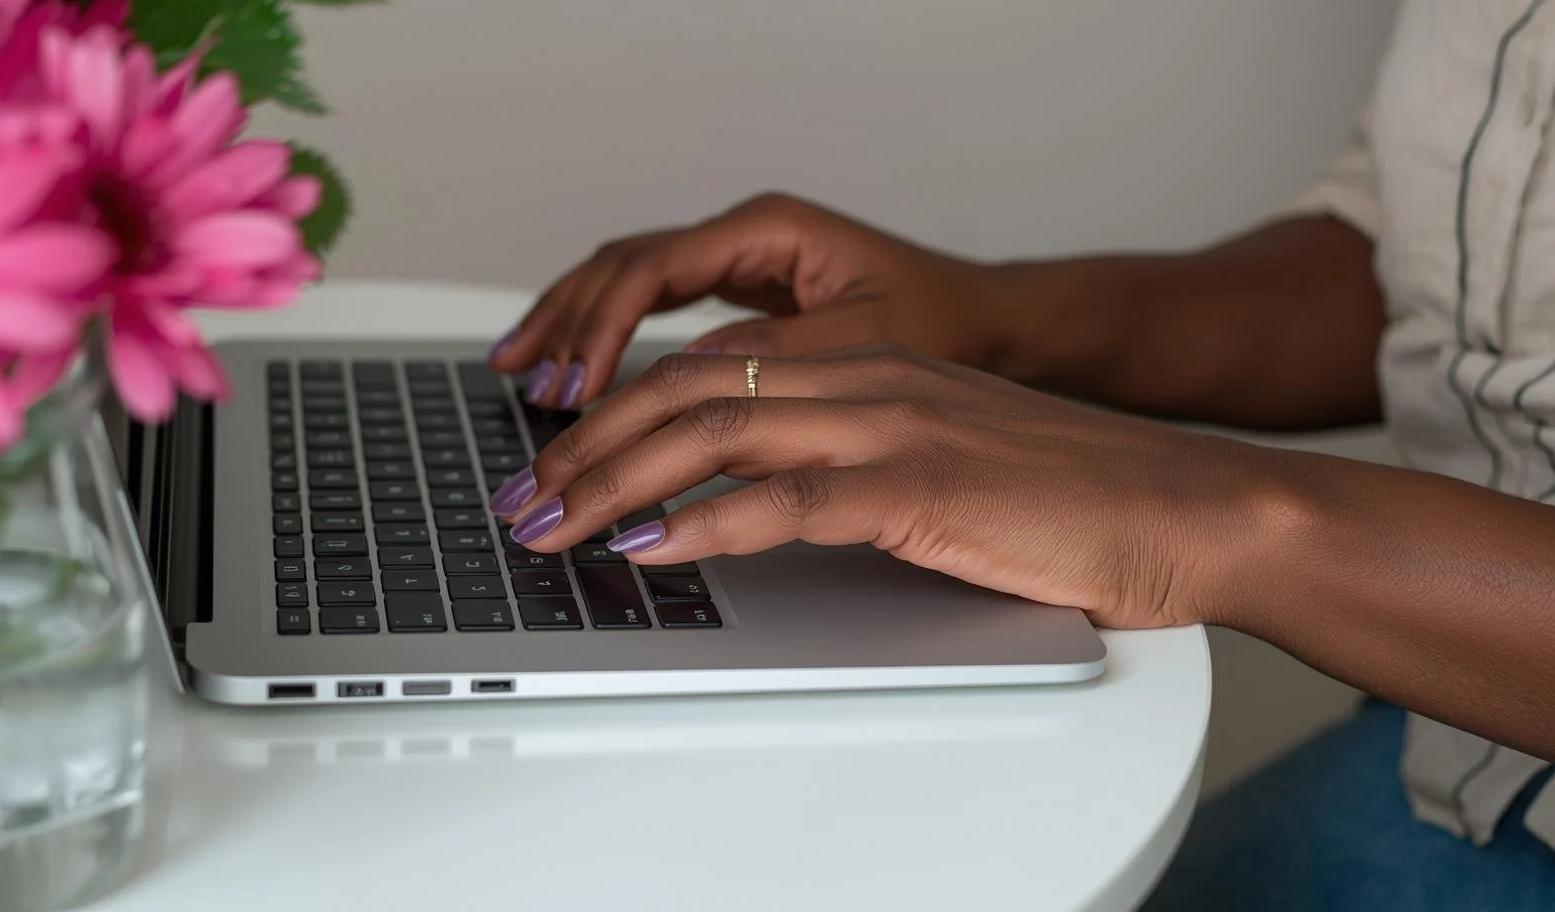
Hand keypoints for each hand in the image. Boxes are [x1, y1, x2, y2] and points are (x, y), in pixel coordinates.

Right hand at [490, 193, 1000, 410]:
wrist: (991, 322)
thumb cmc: (943, 322)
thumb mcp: (860, 344)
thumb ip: (770, 357)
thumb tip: (681, 385)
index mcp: (768, 230)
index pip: (652, 270)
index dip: (600, 329)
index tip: (573, 389)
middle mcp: (743, 235)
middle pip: (621, 268)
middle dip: (564, 327)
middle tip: (522, 387)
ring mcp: (738, 261)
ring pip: (626, 283)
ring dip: (570, 327)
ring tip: (518, 372)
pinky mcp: (742, 294)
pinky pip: (652, 308)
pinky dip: (608, 339)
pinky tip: (577, 374)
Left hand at [490, 345, 1267, 628]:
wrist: (1179, 507)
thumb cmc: (1067, 497)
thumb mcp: (937, 461)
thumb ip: (849, 464)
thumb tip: (756, 500)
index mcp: (864, 369)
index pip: (706, 373)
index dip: (618, 416)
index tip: (561, 463)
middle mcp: (866, 381)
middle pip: (688, 394)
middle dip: (588, 448)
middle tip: (525, 500)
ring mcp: (891, 427)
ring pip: (715, 434)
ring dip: (616, 483)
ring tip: (554, 527)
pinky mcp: (920, 488)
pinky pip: (785, 499)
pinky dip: (704, 524)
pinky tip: (651, 549)